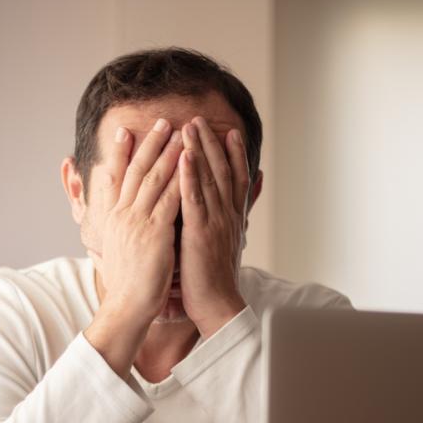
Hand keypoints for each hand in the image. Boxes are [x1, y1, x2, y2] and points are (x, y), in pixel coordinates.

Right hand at [84, 119, 182, 376]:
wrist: (126, 306)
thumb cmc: (127, 282)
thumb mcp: (114, 248)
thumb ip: (116, 225)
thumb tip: (114, 211)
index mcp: (114, 218)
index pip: (117, 178)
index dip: (123, 154)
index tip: (125, 131)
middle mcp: (123, 215)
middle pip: (137, 171)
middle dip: (150, 144)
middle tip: (161, 121)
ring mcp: (138, 222)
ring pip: (155, 179)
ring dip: (169, 153)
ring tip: (181, 132)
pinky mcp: (155, 233)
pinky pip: (170, 199)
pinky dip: (181, 178)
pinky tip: (191, 163)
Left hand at [178, 117, 248, 338]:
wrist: (217, 306)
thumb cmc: (215, 279)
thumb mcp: (227, 244)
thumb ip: (231, 220)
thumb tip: (240, 204)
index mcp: (231, 218)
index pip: (234, 179)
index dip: (234, 154)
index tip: (230, 131)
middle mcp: (226, 215)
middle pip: (221, 171)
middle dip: (212, 142)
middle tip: (201, 117)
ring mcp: (214, 222)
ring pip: (208, 178)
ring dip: (199, 150)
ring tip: (190, 125)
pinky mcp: (199, 233)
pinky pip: (194, 199)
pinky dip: (189, 176)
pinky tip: (182, 157)